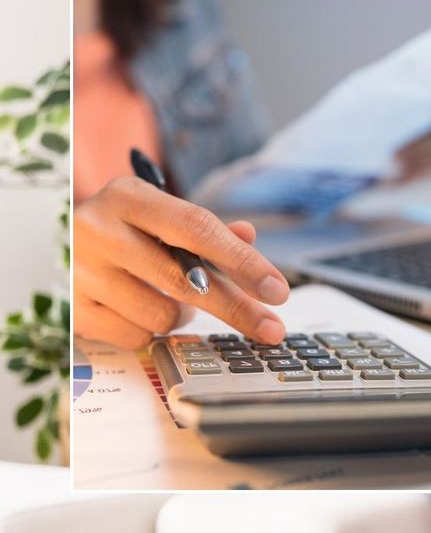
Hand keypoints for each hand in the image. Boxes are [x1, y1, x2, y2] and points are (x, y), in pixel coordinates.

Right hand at [74, 177, 290, 348]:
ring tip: (172, 295)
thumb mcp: (160, 216)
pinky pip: (136, 336)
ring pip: (163, 314)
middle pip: (186, 280)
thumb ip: (208, 229)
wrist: (52, 243)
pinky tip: (140, 307)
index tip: (277, 290)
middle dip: (237, 308)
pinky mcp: (72, 309)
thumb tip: (250, 238)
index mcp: (129, 197)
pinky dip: (151, 328)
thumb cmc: (124, 228)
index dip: (242, 261)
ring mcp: (80, 272)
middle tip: (271, 329)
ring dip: (183, 314)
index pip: (197, 228)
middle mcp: (99, 229)